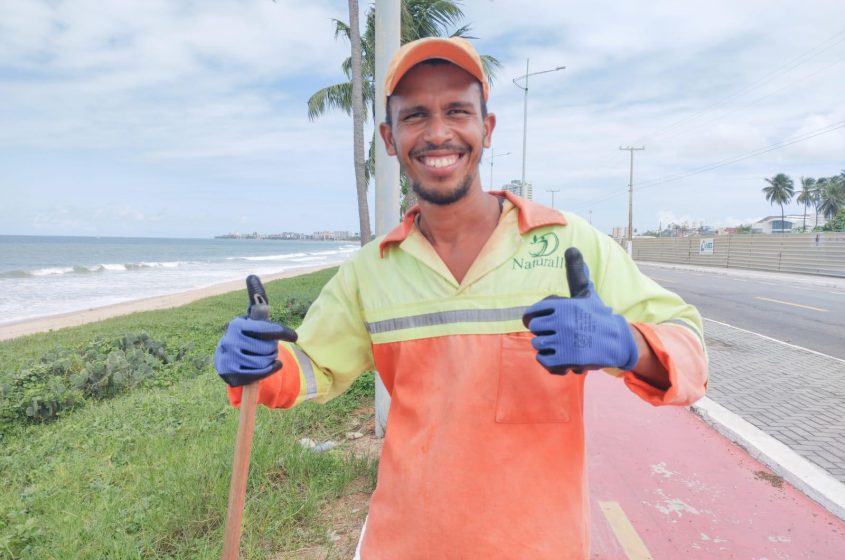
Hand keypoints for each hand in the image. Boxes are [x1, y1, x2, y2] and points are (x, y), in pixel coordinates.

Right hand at [214, 316, 297, 386]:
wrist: (226, 357)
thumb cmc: (245, 337)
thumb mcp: (250, 323)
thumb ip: (260, 315)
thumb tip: (264, 305)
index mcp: (237, 325)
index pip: (266, 329)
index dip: (282, 332)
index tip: (294, 336)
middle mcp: (230, 341)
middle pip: (268, 347)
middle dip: (273, 348)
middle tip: (271, 348)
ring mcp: (229, 360)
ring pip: (265, 361)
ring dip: (271, 359)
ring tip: (267, 356)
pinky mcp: (231, 375)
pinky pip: (260, 373)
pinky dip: (271, 369)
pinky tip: (274, 365)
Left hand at [522, 247, 637, 373]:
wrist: (618, 342)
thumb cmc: (597, 315)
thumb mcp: (586, 293)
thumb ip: (575, 273)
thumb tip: (572, 249)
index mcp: (563, 305)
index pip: (531, 313)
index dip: (535, 319)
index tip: (546, 322)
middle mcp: (562, 321)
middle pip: (534, 329)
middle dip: (544, 333)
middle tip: (559, 334)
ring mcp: (564, 340)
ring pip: (538, 345)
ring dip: (549, 348)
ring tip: (563, 346)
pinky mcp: (567, 359)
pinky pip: (544, 361)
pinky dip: (551, 363)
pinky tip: (563, 359)